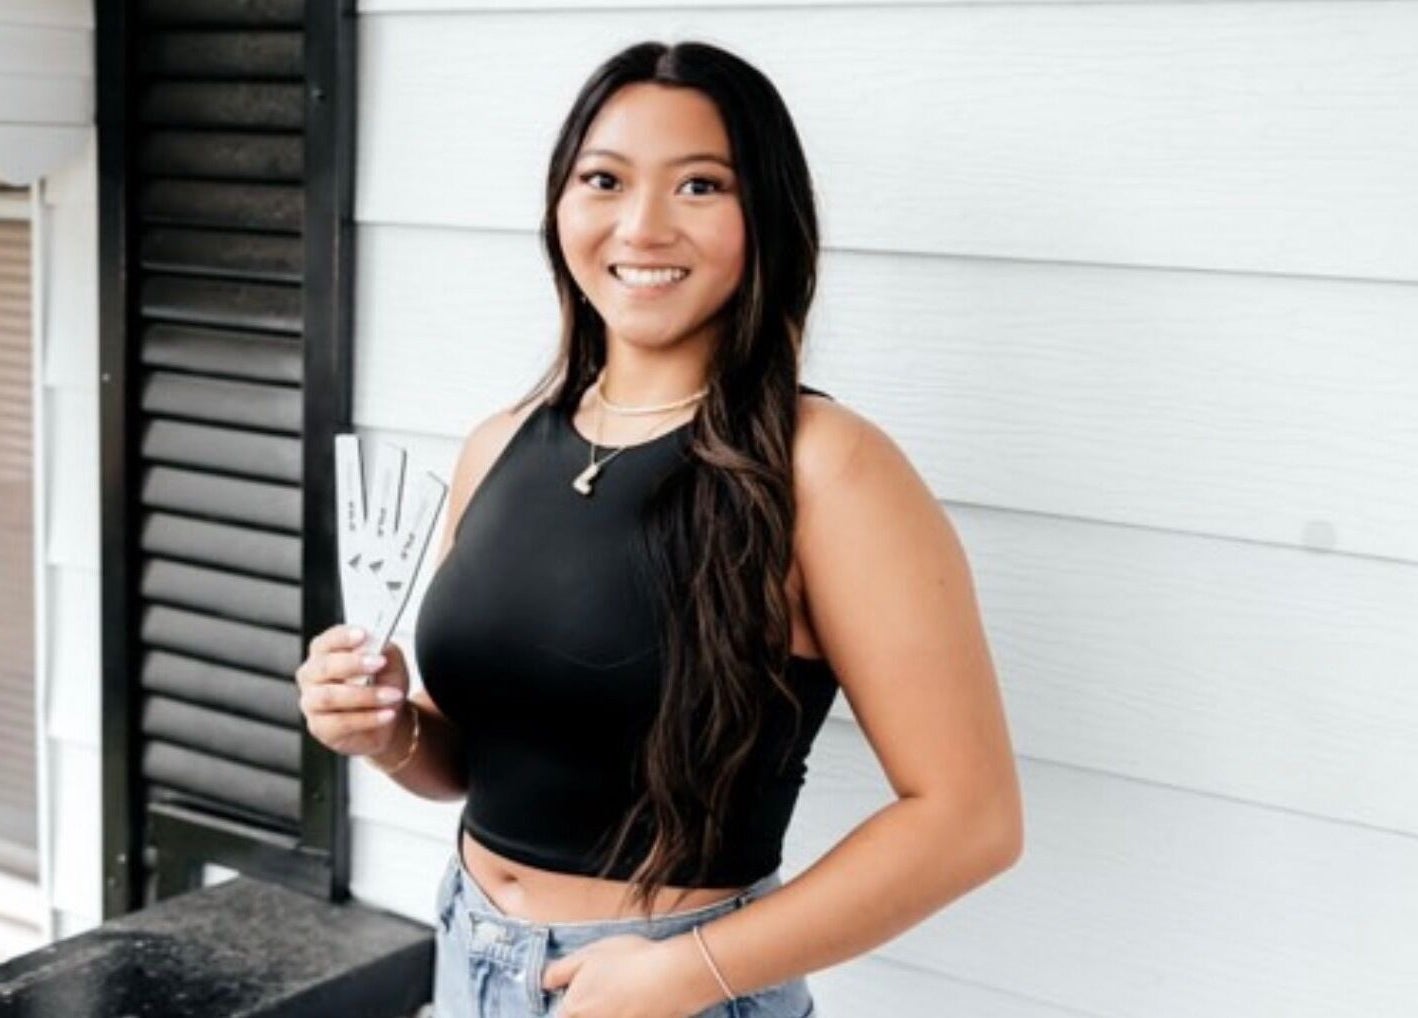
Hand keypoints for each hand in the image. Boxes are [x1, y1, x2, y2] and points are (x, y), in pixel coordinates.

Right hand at [294, 623, 410, 757]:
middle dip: (353, 663)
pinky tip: (387, 714)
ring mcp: (311, 703)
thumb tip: (375, 647)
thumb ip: (384, 651)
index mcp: (324, 653)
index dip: (343, 637)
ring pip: (330, 697)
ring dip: (365, 695)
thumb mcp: (391, 663)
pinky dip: (368, 718)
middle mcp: (311, 676)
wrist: (387, 718)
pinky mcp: (320, 727)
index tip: (363, 635)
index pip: (326, 641)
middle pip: (324, 667)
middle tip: (380, 662)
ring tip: (393, 695)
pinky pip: (340, 723)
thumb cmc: (382, 684)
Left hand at [541, 934, 694, 1017]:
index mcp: (574, 1010)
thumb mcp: (589, 954)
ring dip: (606, 1010)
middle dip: (584, 1009)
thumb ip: (559, 971)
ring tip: (620, 994)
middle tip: (604, 991)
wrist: (673, 976)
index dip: (565, 1005)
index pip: (559, 1016)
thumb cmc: (630, 961)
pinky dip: (624, 1013)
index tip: (575, 995)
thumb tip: (543, 983)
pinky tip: (633, 1002)